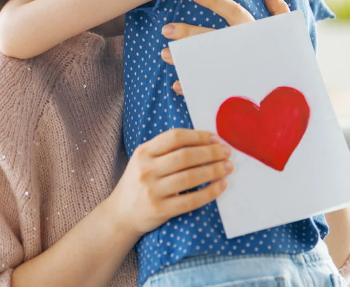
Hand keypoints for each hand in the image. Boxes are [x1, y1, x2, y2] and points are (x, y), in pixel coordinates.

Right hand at [107, 128, 232, 240]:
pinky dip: (210, 192)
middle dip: (211, 153)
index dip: (199, 136)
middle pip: (185, 156)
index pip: (175, 137)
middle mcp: (146, 169)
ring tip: (228, 167)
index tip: (216, 138)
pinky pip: (191, 200)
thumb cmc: (138, 183)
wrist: (121, 213)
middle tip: (227, 153)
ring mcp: (152, 190)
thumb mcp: (143, 160)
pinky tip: (221, 186)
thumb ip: (165, 150)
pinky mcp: (160, 210)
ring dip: (214, 171)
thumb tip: (203, 141)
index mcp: (143, 152)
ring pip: (190, 177)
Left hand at [163, 0, 289, 94]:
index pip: (233, 11)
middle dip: (188, 33)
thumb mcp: (290, 31)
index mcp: (255, 32)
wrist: (300, 96)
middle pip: (212, 37)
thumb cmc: (289, 57)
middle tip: (166, 29)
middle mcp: (245, 49)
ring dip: (183, 58)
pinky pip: (209, 87)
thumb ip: (279, 9)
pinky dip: (192, 86)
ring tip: (164, 53)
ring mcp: (238, 69)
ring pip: (206, 61)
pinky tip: (177, 84)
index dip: (214, 1)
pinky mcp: (233, 88)